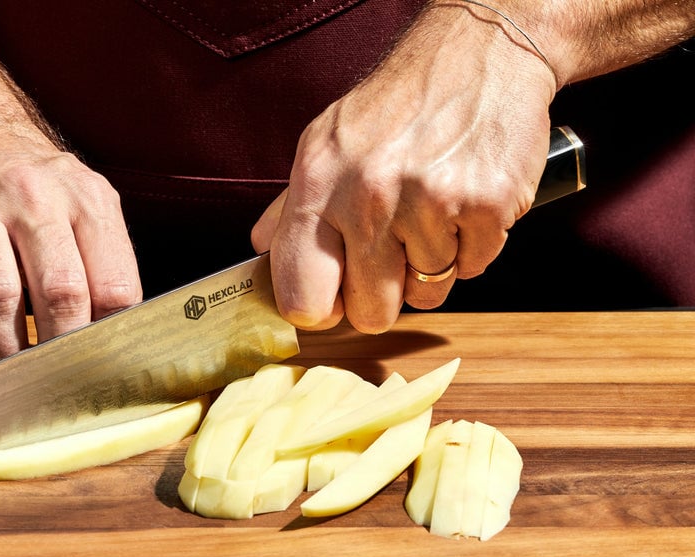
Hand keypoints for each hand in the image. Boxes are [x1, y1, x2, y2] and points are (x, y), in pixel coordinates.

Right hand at [0, 129, 141, 390]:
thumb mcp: (83, 200)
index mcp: (84, 199)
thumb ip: (104, 259)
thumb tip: (123, 340)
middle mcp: (29, 199)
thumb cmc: (30, 183)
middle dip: (65, 354)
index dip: (114, 339)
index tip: (110, 377)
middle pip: (60, 291)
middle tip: (65, 396)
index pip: (113, 283)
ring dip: (7, 357)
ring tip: (15, 396)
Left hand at [252, 3, 555, 333]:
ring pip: (427, 295)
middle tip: (391, 255)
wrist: (478, 52)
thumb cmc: (397, 103)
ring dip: (430, 266)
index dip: (320, 309)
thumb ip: (292, 206)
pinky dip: (470, 246)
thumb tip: (261, 249)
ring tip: (430, 213)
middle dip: (382, 295)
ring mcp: (430, 204)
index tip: (334, 298)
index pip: (302, 297)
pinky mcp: (485, 207)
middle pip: (370, 314)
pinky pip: (473, 268)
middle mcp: (368, 197)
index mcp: (319, 184)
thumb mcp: (326, 143)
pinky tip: (461, 204)